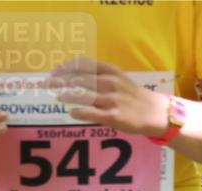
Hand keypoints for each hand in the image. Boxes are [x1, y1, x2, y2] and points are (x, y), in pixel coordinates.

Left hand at [48, 56, 170, 136]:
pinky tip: (72, 113)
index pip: (83, 64)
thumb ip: (101, 75)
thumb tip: (74, 74)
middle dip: (59, 80)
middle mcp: (110, 83)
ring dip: (66, 95)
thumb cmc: (134, 96)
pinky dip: (78, 112)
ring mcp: (112, 100)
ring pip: (82, 95)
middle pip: (78, 79)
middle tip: (46, 84)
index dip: (66, 67)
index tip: (55, 71)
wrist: (156, 113)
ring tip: (58, 97)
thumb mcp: (120, 79)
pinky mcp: (114, 116)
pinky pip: (91, 113)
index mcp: (111, 71)